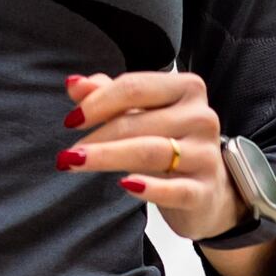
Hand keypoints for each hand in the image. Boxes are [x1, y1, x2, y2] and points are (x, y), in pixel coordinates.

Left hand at [61, 68, 243, 239]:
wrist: (208, 189)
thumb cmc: (170, 143)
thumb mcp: (141, 115)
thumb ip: (109, 96)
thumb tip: (74, 84)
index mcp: (188, 88)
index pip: (134, 87)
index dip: (97, 103)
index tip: (71, 121)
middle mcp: (202, 117)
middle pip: (137, 122)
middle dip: (96, 136)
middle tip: (67, 154)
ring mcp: (206, 155)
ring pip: (150, 152)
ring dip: (107, 157)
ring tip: (75, 163)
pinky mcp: (204, 190)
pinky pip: (174, 189)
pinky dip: (149, 188)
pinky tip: (124, 184)